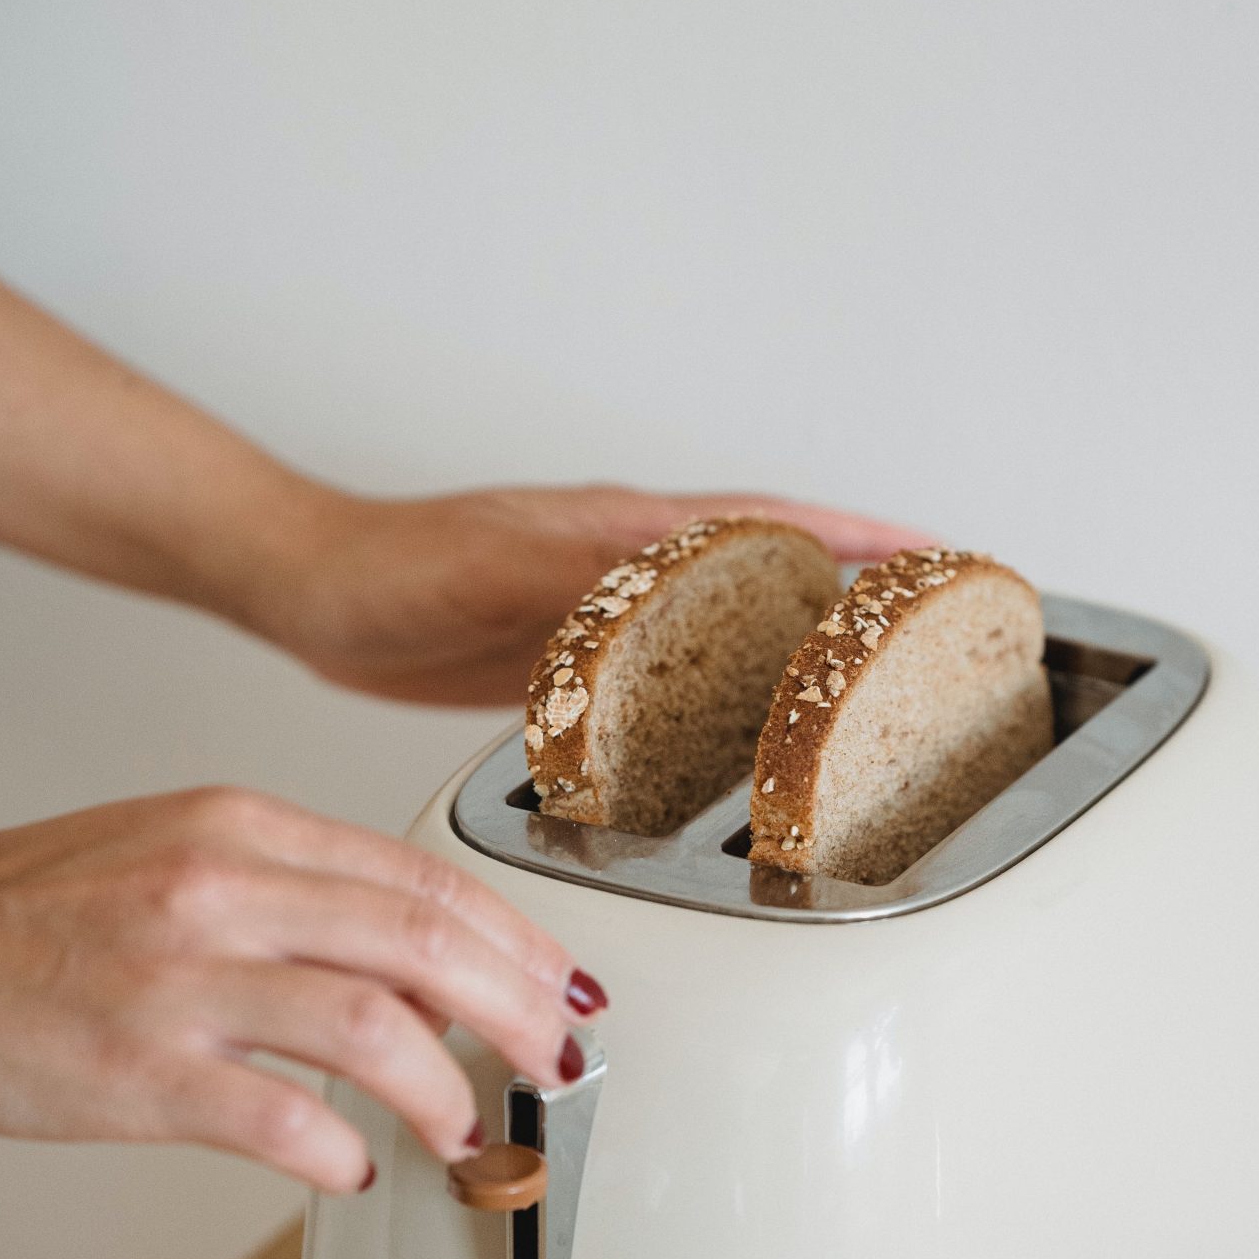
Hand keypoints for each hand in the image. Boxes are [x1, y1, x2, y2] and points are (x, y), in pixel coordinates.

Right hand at [0, 787, 606, 1191]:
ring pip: (374, 1030)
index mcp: (241, 828)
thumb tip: (420, 959)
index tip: (563, 984)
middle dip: (516, 1010)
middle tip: (556, 1059)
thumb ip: (300, 891)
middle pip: (423, 942)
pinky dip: (339, 1151)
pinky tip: (353, 1166)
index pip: (421, 877)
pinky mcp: (139, 1074)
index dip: (517, 938)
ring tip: (465, 1129)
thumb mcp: (180, 852)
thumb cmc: (37, 914)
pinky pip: (280, 1120)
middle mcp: (221, 891)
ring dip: (446, 1090)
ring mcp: (181, 983)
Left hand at [259, 483, 935, 706]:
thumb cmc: (393, 574)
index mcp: (633, 533)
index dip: (868, 545)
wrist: (313, 593)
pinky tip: (744, 732)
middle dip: (863, 594)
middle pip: (779, 570)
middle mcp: (634, 564)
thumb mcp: (506, 574)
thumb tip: (701, 573)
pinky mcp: (575, 657)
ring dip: (802, 645)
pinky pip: (679, 672)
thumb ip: (601, 580)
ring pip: (735, 623)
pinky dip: (728, 692)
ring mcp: (609, 610)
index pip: (781, 526)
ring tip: (871, 689)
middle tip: (942, 630)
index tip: (945, 559)